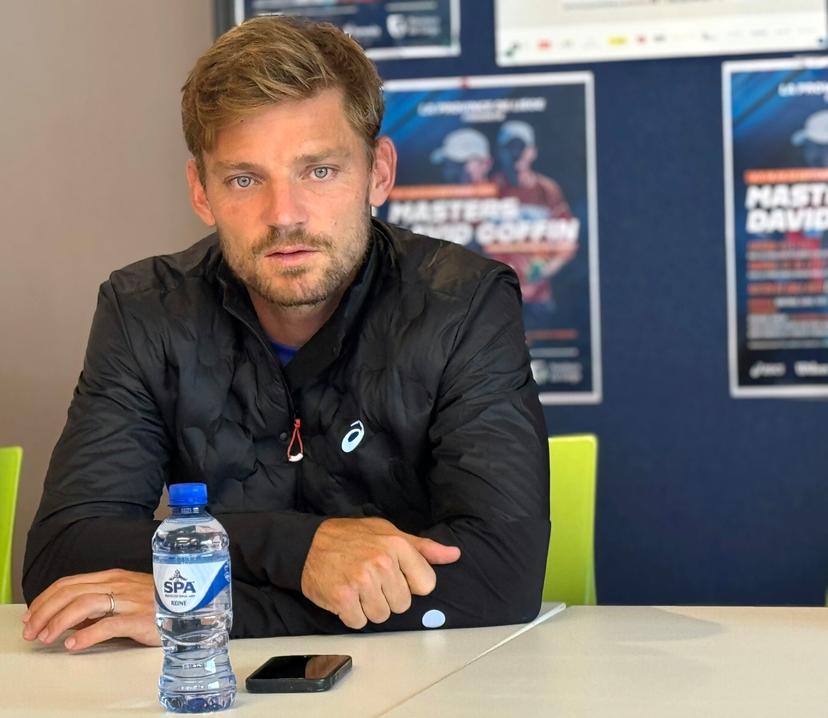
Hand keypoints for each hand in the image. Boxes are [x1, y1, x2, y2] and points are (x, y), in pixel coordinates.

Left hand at [22, 568, 158, 650]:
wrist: (194, 607)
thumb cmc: (161, 603)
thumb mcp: (127, 597)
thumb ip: (101, 604)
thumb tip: (71, 618)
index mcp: (113, 577)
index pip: (69, 583)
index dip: (45, 599)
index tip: (32, 615)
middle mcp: (118, 584)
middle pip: (71, 592)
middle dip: (44, 612)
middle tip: (32, 631)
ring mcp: (129, 600)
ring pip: (83, 605)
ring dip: (58, 622)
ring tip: (47, 637)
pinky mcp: (140, 619)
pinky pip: (107, 625)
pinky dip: (86, 635)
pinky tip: (73, 643)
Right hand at [300, 517, 460, 629]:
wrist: (308, 543)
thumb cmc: (351, 537)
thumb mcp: (389, 532)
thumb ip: (423, 548)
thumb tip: (453, 554)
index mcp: (398, 545)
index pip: (426, 584)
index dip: (410, 583)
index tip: (396, 575)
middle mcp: (382, 562)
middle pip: (403, 604)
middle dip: (388, 596)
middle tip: (371, 580)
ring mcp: (362, 581)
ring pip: (382, 616)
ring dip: (369, 607)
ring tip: (357, 587)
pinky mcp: (343, 598)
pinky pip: (359, 622)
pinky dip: (352, 614)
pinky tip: (345, 596)